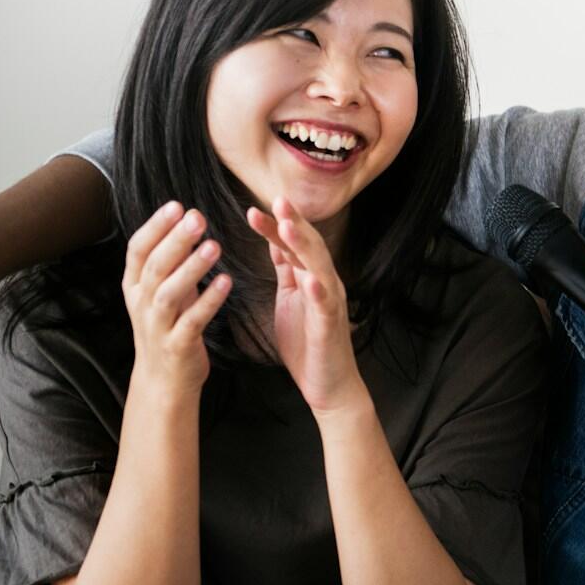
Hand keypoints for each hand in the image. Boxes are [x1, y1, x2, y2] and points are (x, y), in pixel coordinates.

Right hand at [122, 202, 231, 392]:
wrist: (164, 380)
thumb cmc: (169, 325)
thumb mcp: (162, 290)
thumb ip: (171, 260)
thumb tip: (186, 220)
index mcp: (134, 285)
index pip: (138, 249)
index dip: (155, 226)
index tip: (177, 205)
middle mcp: (141, 303)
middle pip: (154, 266)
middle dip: (175, 240)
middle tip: (198, 217)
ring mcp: (157, 325)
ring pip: (169, 292)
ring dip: (191, 268)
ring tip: (214, 246)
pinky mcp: (178, 345)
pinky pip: (193, 321)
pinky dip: (209, 301)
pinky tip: (227, 282)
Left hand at [246, 198, 364, 415]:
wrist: (329, 384)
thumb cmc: (308, 345)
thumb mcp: (290, 300)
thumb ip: (286, 271)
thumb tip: (275, 242)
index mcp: (310, 278)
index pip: (292, 245)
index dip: (276, 226)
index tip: (253, 208)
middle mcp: (325, 284)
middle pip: (309, 247)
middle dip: (293, 223)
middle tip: (276, 200)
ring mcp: (330, 303)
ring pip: (319, 267)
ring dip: (304, 246)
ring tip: (287, 225)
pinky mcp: (331, 326)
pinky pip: (326, 305)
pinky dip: (319, 290)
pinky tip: (310, 278)